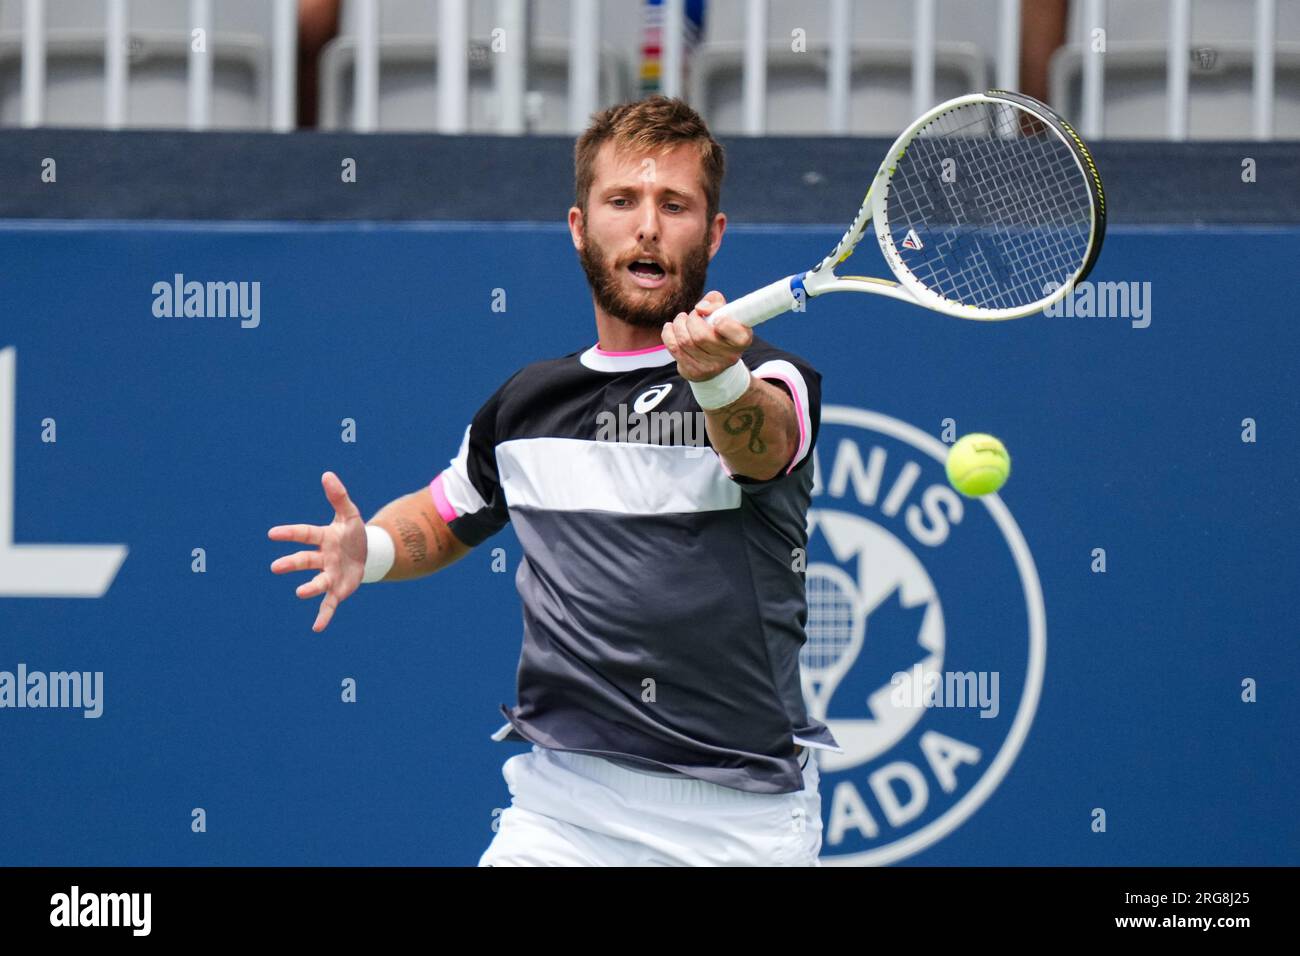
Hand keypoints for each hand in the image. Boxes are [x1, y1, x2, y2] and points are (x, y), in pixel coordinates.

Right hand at [268, 471, 367, 632]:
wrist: (368, 553)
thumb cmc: (353, 533)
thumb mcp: (350, 514)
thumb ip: (339, 496)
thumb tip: (327, 474)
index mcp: (323, 538)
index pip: (304, 535)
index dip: (289, 533)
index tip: (272, 533)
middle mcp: (322, 558)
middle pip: (305, 560)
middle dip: (292, 564)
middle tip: (275, 567)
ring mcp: (329, 575)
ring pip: (316, 582)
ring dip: (308, 588)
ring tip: (299, 592)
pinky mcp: (338, 590)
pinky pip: (329, 604)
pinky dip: (323, 615)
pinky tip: (317, 628)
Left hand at [661, 290, 752, 381]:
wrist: (715, 361)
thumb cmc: (720, 330)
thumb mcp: (723, 312)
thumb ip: (715, 302)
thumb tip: (700, 308)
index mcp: (742, 340)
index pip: (737, 333)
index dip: (725, 324)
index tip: (716, 318)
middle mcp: (729, 357)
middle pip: (701, 336)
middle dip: (692, 319)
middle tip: (692, 315)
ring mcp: (711, 367)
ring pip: (684, 341)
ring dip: (678, 324)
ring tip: (681, 319)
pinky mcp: (693, 372)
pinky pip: (674, 348)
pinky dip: (668, 333)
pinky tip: (671, 327)